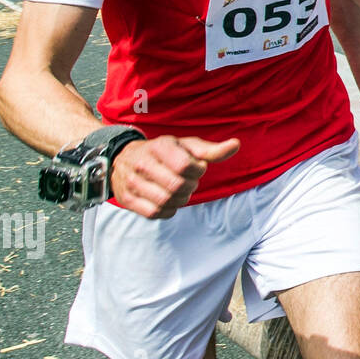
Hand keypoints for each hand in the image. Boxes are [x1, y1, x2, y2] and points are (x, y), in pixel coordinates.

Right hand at [110, 136, 239, 219]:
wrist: (123, 159)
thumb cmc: (163, 152)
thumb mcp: (185, 146)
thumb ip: (210, 150)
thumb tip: (236, 145)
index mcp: (159, 147)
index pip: (186, 166)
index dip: (198, 171)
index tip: (197, 168)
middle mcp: (142, 164)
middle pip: (177, 186)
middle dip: (190, 186)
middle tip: (189, 181)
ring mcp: (132, 183)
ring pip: (167, 201)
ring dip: (181, 199)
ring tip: (179, 191)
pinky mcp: (127, 200)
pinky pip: (155, 213)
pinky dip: (168, 210)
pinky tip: (169, 200)